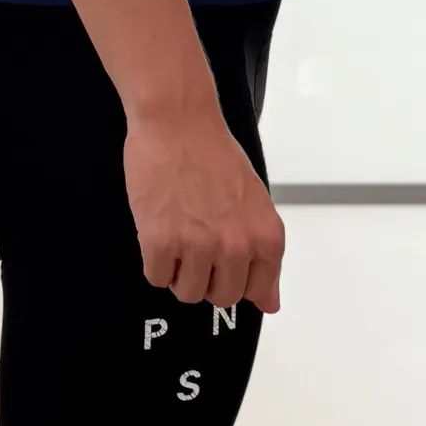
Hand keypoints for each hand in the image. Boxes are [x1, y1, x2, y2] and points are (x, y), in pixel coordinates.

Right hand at [124, 105, 285, 312]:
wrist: (178, 122)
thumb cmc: (214, 154)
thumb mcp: (256, 204)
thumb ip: (264, 255)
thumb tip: (269, 303)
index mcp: (266, 238)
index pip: (257, 292)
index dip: (237, 279)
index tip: (225, 265)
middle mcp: (236, 246)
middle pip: (221, 298)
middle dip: (208, 278)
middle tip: (198, 245)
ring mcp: (198, 247)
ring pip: (187, 293)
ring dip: (179, 272)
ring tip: (178, 237)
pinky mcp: (161, 243)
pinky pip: (157, 277)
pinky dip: (156, 262)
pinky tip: (160, 232)